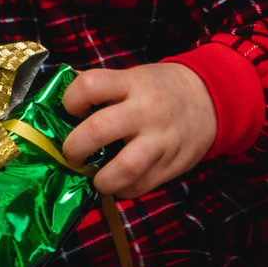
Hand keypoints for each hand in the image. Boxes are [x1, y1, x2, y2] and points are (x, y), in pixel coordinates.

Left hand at [63, 61, 215, 198]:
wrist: (211, 100)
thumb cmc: (160, 90)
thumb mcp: (133, 77)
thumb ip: (101, 88)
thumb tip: (56, 102)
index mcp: (132, 83)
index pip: (90, 85)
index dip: (71, 100)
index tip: (71, 111)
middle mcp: (145, 111)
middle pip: (97, 131)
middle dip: (74, 148)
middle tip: (73, 153)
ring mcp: (160, 141)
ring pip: (123, 169)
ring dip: (100, 180)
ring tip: (95, 177)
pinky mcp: (171, 166)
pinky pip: (139, 187)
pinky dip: (122, 190)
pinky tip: (119, 181)